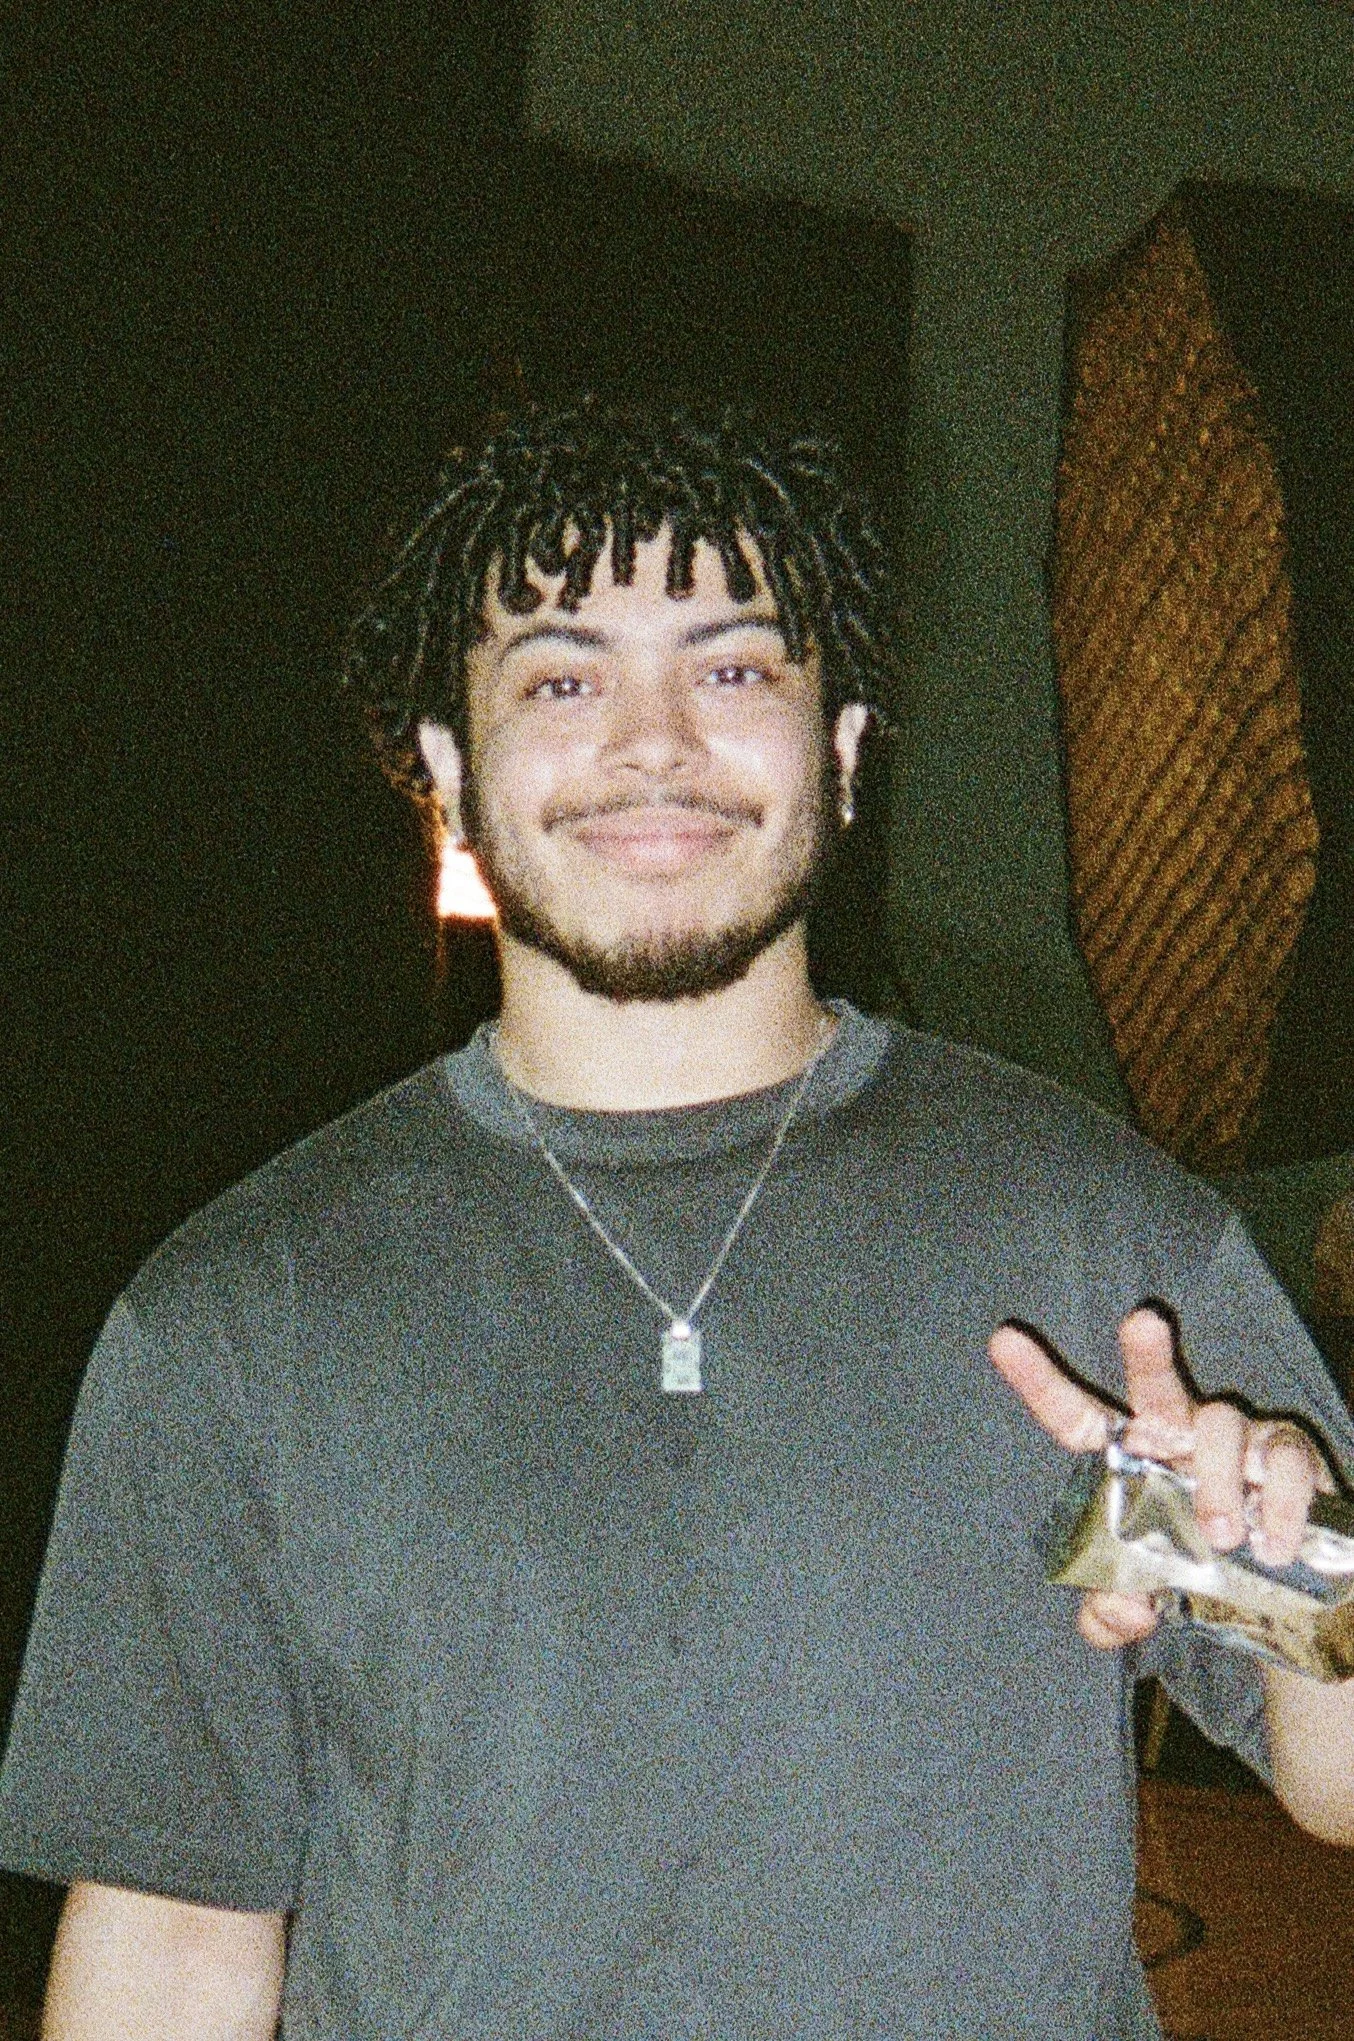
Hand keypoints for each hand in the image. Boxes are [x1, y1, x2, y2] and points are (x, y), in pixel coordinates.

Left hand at [989, 1307, 1335, 1651]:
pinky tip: (1274, 1544)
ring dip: (1218, 1480)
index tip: (1002, 1341)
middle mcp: (1177, 1433)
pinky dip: (1279, 1503)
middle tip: (1141, 1322)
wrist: (1276, 1594)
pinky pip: (1285, 1459)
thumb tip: (1118, 1606)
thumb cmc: (1192, 1572)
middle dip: (1147, 1351)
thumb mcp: (1144, 1607)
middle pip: (1154, 1384)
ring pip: (1221, 1424)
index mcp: (1129, 1458)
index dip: (1039, 1382)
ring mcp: (1235, 1438)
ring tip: (1222, 1538)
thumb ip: (1112, 1615)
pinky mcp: (1289, 1454)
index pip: (1075, 1417)